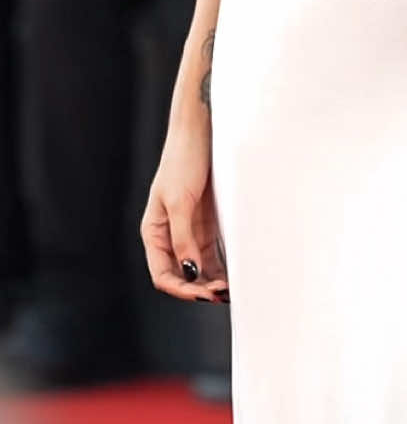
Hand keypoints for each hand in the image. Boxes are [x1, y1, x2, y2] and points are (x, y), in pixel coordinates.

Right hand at [141, 122, 227, 302]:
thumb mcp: (180, 200)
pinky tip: (235, 272)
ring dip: (212, 280)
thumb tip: (189, 272)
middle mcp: (170, 235)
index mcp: (154, 232)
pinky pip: (213, 252)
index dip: (182, 289)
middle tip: (222, 293)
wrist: (200, 129)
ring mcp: (189, 229)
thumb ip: (183, 237)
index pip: (163, 275)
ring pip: (199, 267)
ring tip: (231, 289)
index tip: (204, 294)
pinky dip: (221, 265)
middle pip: (181, 275)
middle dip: (199, 288)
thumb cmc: (182, 158)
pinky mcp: (207, 222)